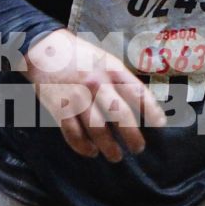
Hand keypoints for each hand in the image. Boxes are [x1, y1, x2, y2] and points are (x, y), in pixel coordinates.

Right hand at [23, 28, 166, 160]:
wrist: (44, 49)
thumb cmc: (79, 56)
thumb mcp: (105, 59)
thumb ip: (120, 78)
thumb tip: (141, 102)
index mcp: (112, 70)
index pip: (137, 92)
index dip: (151, 110)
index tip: (160, 125)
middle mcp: (97, 83)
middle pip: (120, 115)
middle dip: (132, 136)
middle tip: (138, 149)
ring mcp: (78, 96)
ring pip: (98, 129)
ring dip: (109, 147)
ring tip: (116, 157)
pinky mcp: (60, 107)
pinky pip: (73, 133)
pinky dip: (83, 147)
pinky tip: (91, 151)